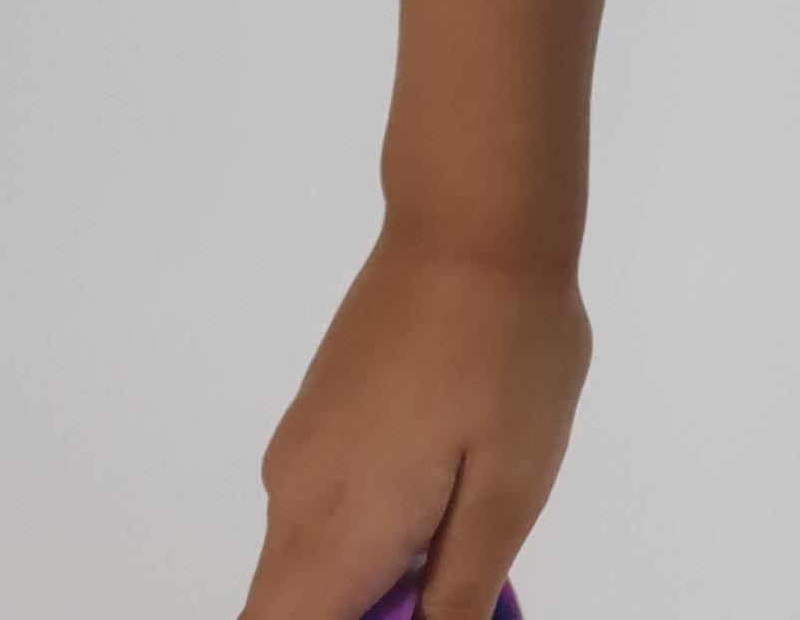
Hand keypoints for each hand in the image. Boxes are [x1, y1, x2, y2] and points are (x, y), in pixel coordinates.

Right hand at [237, 229, 588, 619]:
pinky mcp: (318, 414)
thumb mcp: (509, 492)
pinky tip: (449, 476)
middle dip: (367, 614)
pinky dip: (372, 528)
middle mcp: (291, 501)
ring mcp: (298, 451)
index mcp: (332, 534)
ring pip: (309, 564)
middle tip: (445, 577)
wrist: (475, 219)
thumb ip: (456, 595)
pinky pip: (325, 508)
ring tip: (462, 521)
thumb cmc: (504, 354)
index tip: (408, 611)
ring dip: (374, 575)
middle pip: (290, 609)